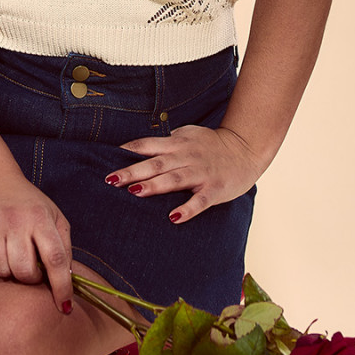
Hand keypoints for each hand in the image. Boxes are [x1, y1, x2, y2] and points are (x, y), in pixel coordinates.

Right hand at [0, 178, 73, 312]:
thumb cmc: (29, 204)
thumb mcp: (54, 216)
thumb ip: (64, 246)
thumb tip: (67, 280)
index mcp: (41, 218)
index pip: (56, 259)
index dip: (62, 286)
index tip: (64, 306)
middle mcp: (17, 220)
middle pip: (24, 272)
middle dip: (29, 279)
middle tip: (30, 269)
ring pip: (2, 272)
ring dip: (8, 272)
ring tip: (11, 256)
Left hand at [106, 126, 263, 222]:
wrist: (246, 149)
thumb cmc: (211, 145)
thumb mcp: (187, 136)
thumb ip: (165, 142)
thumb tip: (137, 147)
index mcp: (177, 143)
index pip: (148, 145)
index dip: (129, 150)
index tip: (108, 158)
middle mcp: (187, 156)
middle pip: (156, 163)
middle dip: (133, 171)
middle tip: (111, 179)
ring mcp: (201, 173)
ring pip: (174, 179)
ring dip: (154, 185)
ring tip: (135, 192)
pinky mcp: (215, 189)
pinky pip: (200, 200)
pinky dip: (188, 209)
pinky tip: (174, 218)